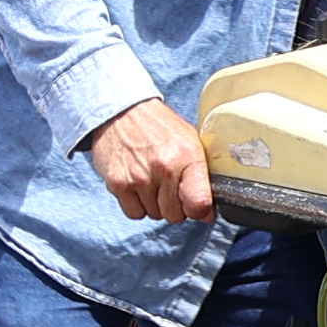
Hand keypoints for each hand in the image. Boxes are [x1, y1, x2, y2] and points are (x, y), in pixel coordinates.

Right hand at [85, 95, 216, 224]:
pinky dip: (137, 205)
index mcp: (188, 157)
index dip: (199, 210)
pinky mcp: (118, 184)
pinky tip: (137, 185)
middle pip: (175, 215)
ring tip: (151, 179)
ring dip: (154, 204)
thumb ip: (202, 176)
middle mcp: (164, 169)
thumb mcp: (189, 141)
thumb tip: (208, 213)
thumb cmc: (159, 127)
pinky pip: (134, 213)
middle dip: (174, 205)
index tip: (194, 204)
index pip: (199, 203)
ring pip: (154, 215)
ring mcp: (139, 178)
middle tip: (168, 185)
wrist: (122, 111)